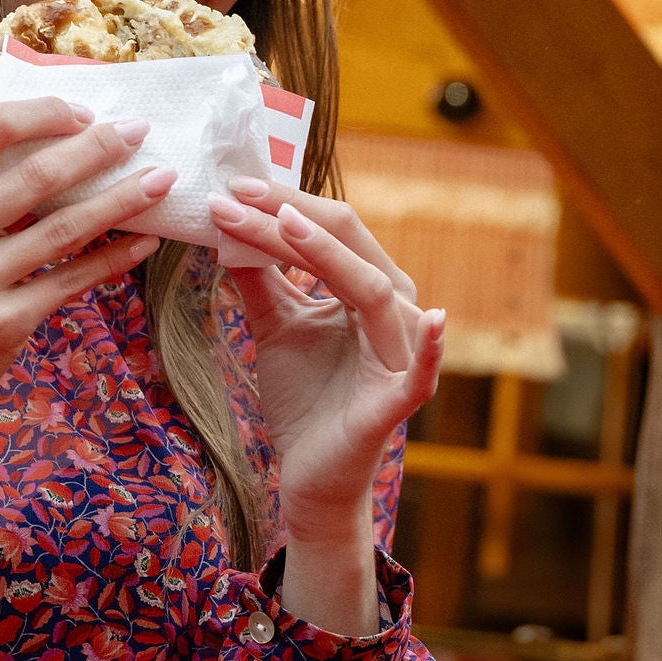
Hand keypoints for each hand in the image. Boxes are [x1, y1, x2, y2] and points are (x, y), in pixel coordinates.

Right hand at [0, 98, 173, 456]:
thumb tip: (43, 142)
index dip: (47, 112)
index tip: (84, 112)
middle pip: (38, 173)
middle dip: (100, 146)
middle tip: (141, 130)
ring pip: (66, 227)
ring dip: (122, 199)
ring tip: (160, 180)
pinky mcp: (2, 324)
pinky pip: (72, 281)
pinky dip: (113, 257)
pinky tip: (143, 241)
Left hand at [209, 180, 443, 549]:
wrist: (307, 475)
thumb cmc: (303, 397)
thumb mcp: (274, 325)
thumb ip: (260, 277)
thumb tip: (227, 222)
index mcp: (368, 286)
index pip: (331, 229)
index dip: (283, 203)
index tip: (230, 185)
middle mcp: (394, 310)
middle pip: (349, 246)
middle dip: (291, 215)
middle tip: (238, 192)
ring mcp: (400, 352)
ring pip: (370, 289)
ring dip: (322, 253)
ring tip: (281, 224)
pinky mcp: (398, 399)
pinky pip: (420, 370)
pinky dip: (430, 346)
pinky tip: (434, 318)